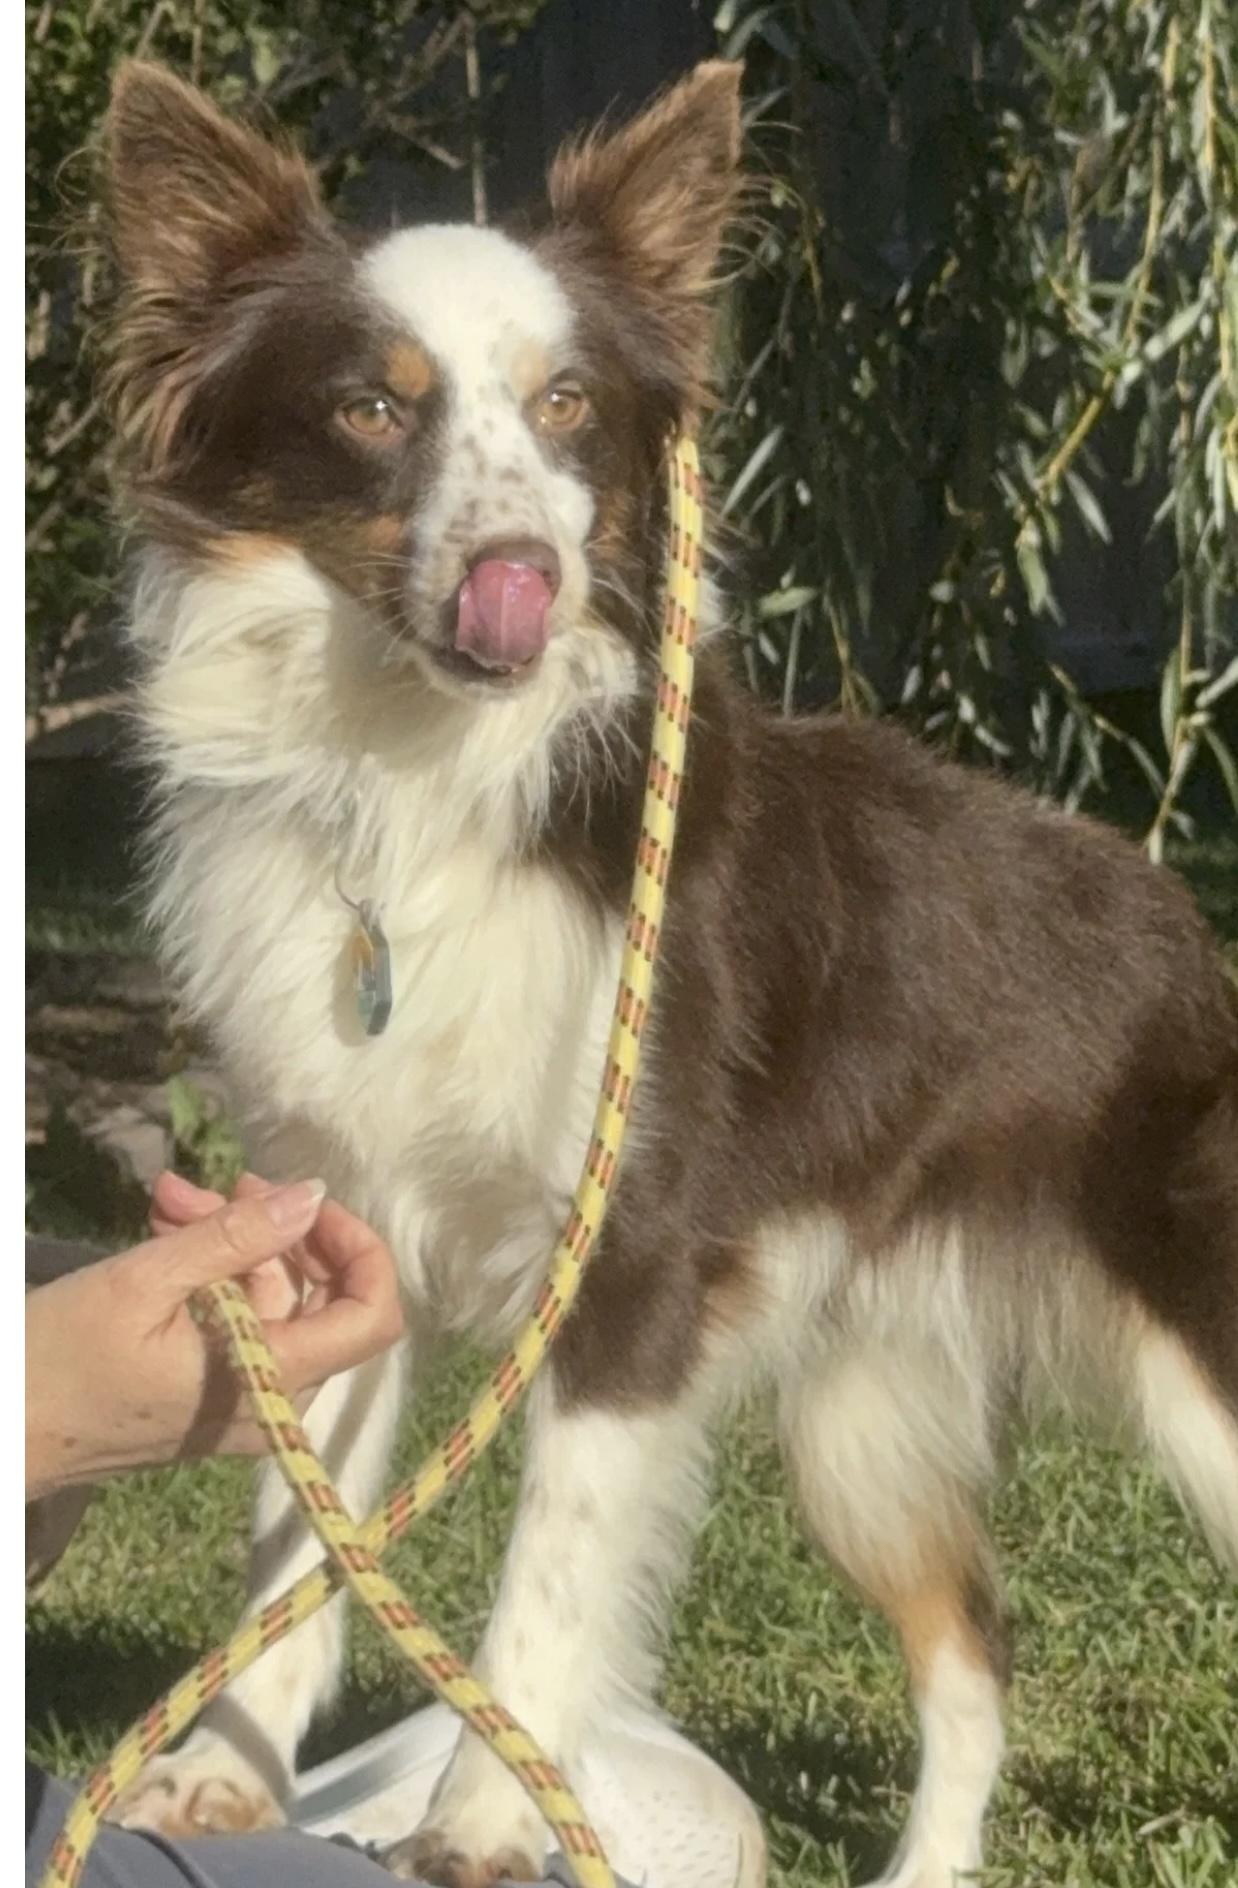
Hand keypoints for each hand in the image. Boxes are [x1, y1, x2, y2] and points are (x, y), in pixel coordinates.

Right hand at [25, 1174, 403, 1499]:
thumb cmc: (60, 1361)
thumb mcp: (146, 1282)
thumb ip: (237, 1237)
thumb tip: (313, 1195)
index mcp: (271, 1383)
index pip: (372, 1317)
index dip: (358, 1250)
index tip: (309, 1202)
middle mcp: (273, 1403)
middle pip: (320, 1300)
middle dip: (277, 1230)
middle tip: (223, 1183)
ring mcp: (244, 1404)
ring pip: (273, 1303)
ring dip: (234, 1242)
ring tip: (172, 1200)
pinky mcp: (211, 1396)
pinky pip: (240, 1324)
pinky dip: (213, 1275)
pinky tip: (169, 1232)